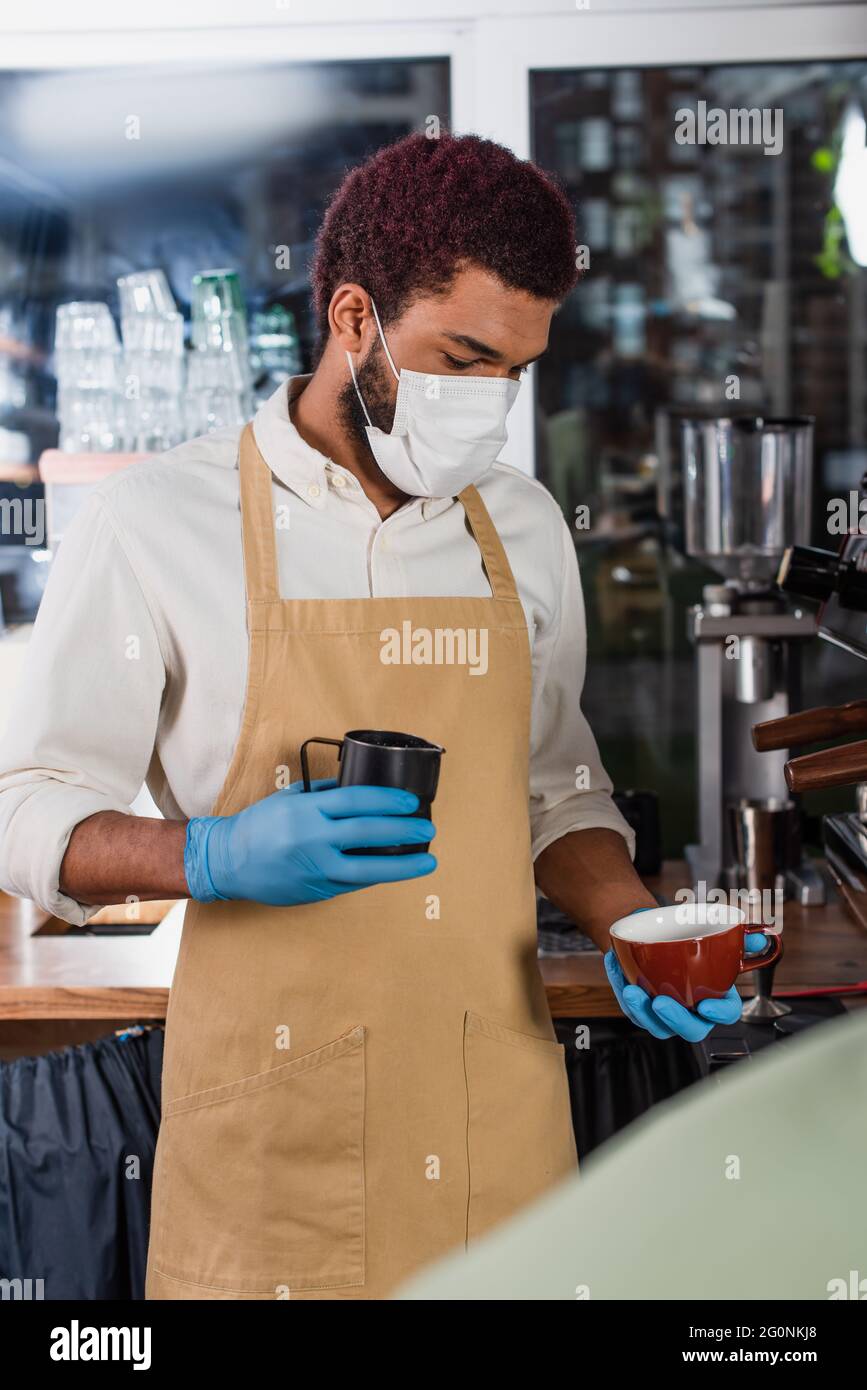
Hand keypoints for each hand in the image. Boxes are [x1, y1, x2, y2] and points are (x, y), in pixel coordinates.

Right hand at [185, 778, 435, 905]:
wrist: (228, 861)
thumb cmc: (260, 825)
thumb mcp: (289, 798)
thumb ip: (324, 794)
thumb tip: (362, 789)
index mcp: (307, 809)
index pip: (358, 800)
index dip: (389, 801)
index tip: (411, 803)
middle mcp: (313, 837)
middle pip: (370, 831)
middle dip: (405, 829)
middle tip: (428, 828)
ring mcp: (316, 867)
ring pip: (368, 867)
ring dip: (403, 864)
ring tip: (428, 859)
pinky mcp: (316, 889)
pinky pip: (355, 882)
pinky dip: (378, 875)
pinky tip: (396, 870)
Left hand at [603, 932, 770, 1041]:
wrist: (656, 932)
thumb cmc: (690, 940)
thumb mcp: (715, 933)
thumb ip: (739, 938)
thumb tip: (761, 938)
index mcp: (716, 997)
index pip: (726, 1013)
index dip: (720, 1013)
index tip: (708, 1006)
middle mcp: (692, 1011)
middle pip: (690, 1029)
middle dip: (676, 1020)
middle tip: (662, 1003)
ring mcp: (666, 1014)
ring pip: (655, 1025)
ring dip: (642, 1012)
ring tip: (631, 990)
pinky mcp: (641, 1009)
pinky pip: (630, 1007)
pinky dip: (619, 985)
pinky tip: (615, 965)